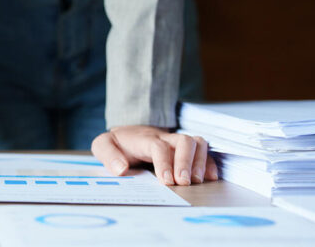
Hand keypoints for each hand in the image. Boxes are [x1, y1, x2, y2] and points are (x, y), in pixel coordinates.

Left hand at [91, 125, 218, 185]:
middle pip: (183, 140)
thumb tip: (121, 168)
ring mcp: (176, 142)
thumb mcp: (103, 145)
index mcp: (144, 139)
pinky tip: (211, 177)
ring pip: (197, 142)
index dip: (164, 162)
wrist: (127, 133)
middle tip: (183, 182)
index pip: (158, 146)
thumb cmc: (117, 143)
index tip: (166, 181)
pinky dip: (209, 162)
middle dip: (186, 161)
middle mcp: (164, 138)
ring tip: (197, 181)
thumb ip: (108, 155)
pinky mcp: (185, 149)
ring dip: (200, 161)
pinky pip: (203, 150)